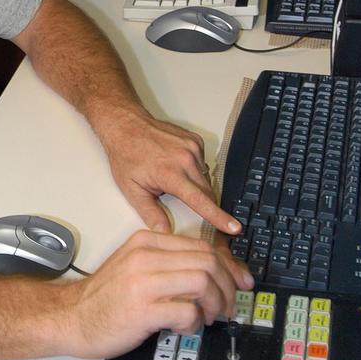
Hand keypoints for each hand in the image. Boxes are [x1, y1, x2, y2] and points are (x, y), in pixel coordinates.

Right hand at [64, 229, 252, 359]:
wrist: (71, 317)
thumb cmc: (105, 298)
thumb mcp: (137, 268)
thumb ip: (170, 265)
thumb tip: (216, 273)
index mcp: (147, 242)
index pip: (202, 246)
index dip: (229, 266)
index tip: (240, 283)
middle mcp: (146, 256)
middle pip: (208, 261)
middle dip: (228, 287)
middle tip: (227, 307)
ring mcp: (142, 281)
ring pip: (202, 281)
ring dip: (215, 303)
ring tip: (207, 318)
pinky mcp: (141, 309)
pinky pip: (187, 310)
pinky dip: (194, 322)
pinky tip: (185, 327)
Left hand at [104, 109, 240, 235]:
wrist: (127, 126)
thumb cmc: (127, 156)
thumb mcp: (133, 190)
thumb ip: (151, 214)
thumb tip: (164, 232)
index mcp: (170, 173)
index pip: (201, 201)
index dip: (219, 217)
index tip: (234, 227)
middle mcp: (185, 159)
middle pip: (207, 192)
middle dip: (203, 204)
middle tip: (184, 203)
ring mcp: (193, 148)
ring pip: (205, 178)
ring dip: (195, 185)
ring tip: (172, 179)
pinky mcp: (196, 141)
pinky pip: (202, 164)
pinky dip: (193, 170)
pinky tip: (177, 166)